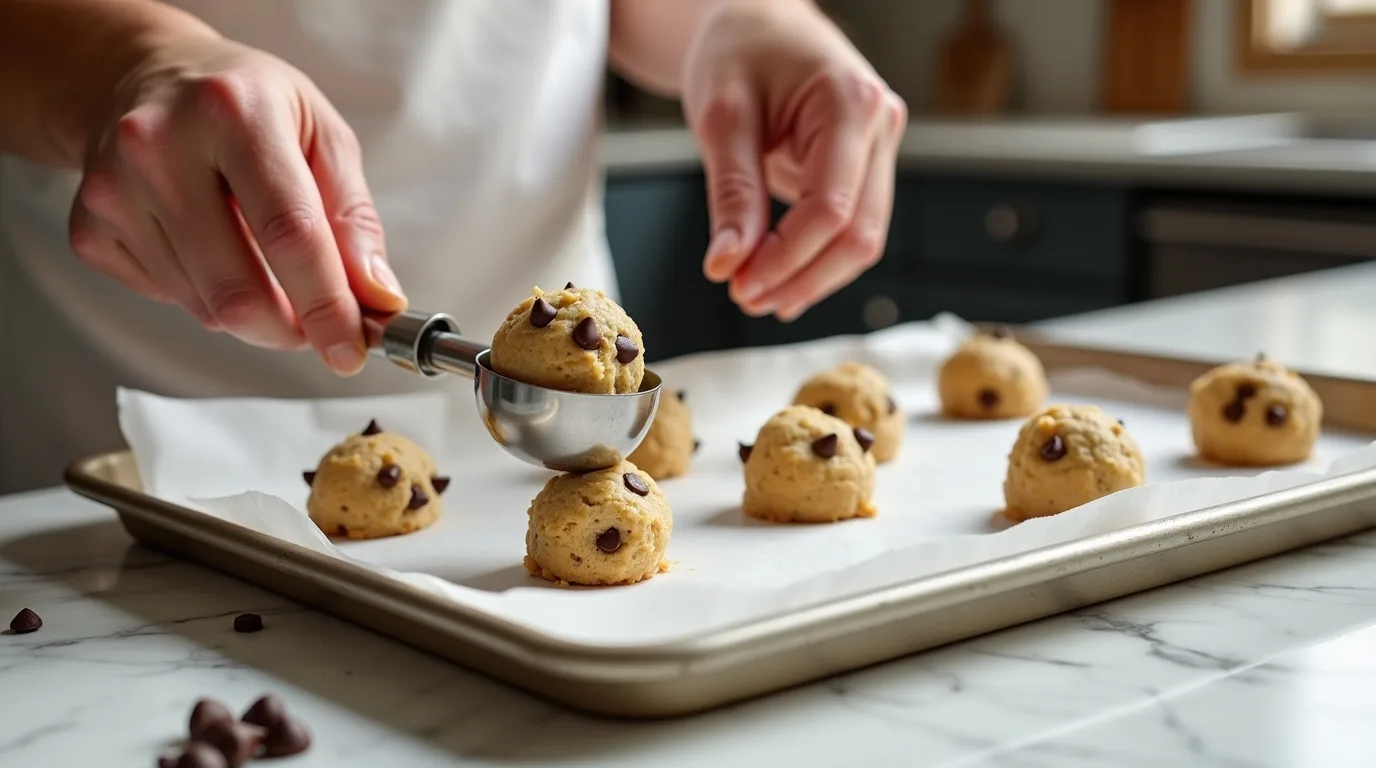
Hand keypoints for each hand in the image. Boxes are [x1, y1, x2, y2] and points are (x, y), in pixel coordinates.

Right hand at [67, 35, 406, 374]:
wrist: (143, 75)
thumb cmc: (246, 104)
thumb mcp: (321, 134)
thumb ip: (354, 218)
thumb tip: (376, 297)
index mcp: (234, 112)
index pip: (291, 234)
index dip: (327, 305)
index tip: (351, 348)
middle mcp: (160, 146)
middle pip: (237, 289)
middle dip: (290, 329)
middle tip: (317, 327)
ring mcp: (113, 190)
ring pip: (204, 306)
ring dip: (252, 312)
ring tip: (263, 263)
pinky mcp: (89, 227)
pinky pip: (168, 299)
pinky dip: (205, 294)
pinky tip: (209, 244)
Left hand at [682, 1, 904, 321]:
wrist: (755, 18)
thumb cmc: (738, 50)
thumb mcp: (722, 117)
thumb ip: (731, 193)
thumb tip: (728, 265)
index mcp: (851, 103)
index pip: (831, 208)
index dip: (786, 258)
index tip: (738, 284)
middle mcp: (880, 125)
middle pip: (860, 233)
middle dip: (803, 277)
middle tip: (747, 299)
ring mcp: (879, 146)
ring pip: (864, 238)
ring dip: (813, 276)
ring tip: (759, 296)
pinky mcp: (865, 163)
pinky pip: (852, 224)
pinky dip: (817, 257)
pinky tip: (780, 278)